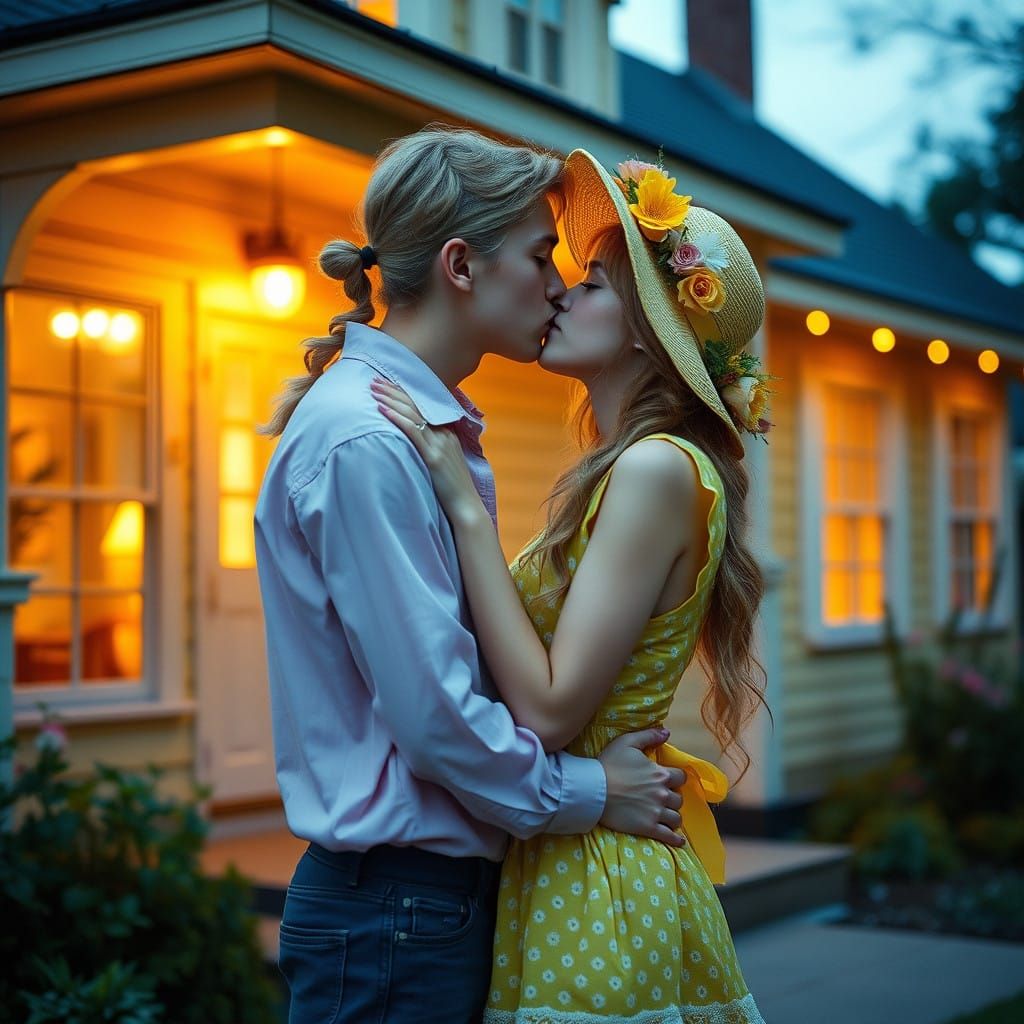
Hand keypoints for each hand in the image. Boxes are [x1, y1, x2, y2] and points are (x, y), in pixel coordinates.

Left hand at [371, 378, 485, 524]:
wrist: (467, 506)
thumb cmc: (453, 489)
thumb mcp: (444, 462)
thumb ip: (431, 448)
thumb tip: (413, 443)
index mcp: (447, 434)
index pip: (423, 406)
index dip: (404, 393)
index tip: (387, 384)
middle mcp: (444, 435)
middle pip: (416, 405)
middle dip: (393, 391)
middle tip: (374, 380)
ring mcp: (440, 445)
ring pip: (413, 414)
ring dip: (391, 399)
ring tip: (373, 390)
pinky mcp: (433, 458)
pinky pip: (413, 433)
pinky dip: (397, 419)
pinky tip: (383, 410)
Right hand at [597, 727, 685, 847]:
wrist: (593, 790)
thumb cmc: (609, 764)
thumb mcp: (627, 742)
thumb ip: (649, 736)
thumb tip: (667, 732)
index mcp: (660, 774)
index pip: (681, 777)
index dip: (676, 778)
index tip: (669, 781)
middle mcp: (662, 794)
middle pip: (679, 799)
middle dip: (672, 798)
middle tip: (663, 798)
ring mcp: (656, 812)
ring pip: (676, 818)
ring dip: (673, 817)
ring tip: (666, 817)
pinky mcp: (648, 828)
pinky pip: (669, 837)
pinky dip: (676, 840)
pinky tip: (678, 841)